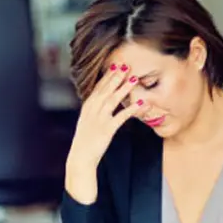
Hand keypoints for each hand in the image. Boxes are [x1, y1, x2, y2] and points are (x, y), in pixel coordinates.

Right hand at [65, 64, 143, 202]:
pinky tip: (141, 103)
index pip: (98, 88)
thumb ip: (93, 111)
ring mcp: (99, 119)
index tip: (115, 65)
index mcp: (87, 108)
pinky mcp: (107, 130)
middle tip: (126, 65)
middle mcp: (92, 111)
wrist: (80, 158)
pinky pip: (121, 117)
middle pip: (105, 90)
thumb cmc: (85, 141)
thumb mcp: (86, 122)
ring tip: (134, 78)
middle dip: (115, 77)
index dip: (107, 76)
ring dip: (124, 88)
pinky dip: (132, 109)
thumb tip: (101, 103)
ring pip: (113, 100)